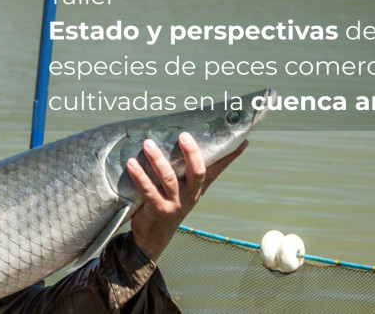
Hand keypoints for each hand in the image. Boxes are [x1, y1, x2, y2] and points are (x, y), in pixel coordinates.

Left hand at [126, 132, 247, 260]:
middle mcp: (190, 195)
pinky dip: (139, 176)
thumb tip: (184, 145)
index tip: (243, 141)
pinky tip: (131, 163)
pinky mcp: (158, 210)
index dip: (230, 156)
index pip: (217, 169)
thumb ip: (184, 171)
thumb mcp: (180, 190)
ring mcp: (175, 204)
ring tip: (148, 144)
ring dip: (158, 160)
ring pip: (169, 179)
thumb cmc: (166, 205)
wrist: (153, 238)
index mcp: (198, 188)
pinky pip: (148, 190)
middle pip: (198, 173)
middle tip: (183, 135)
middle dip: (191, 153)